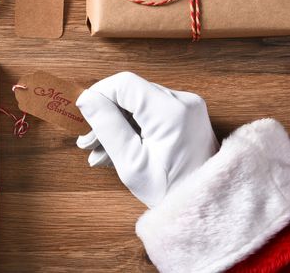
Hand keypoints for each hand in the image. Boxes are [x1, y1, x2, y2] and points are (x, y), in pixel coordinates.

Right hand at [76, 72, 217, 207]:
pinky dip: (133, 126)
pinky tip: (119, 147)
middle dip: (106, 114)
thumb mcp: (130, 163)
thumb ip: (106, 126)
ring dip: (117, 122)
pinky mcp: (186, 114)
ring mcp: (187, 107)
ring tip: (100, 151)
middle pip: (130, 93)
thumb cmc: (170, 191)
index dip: (98, 95)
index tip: (83, 116)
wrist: (206, 205)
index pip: (123, 83)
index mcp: (170, 112)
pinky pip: (151, 111)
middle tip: (88, 142)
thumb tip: (86, 98)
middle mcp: (183, 101)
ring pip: (138, 102)